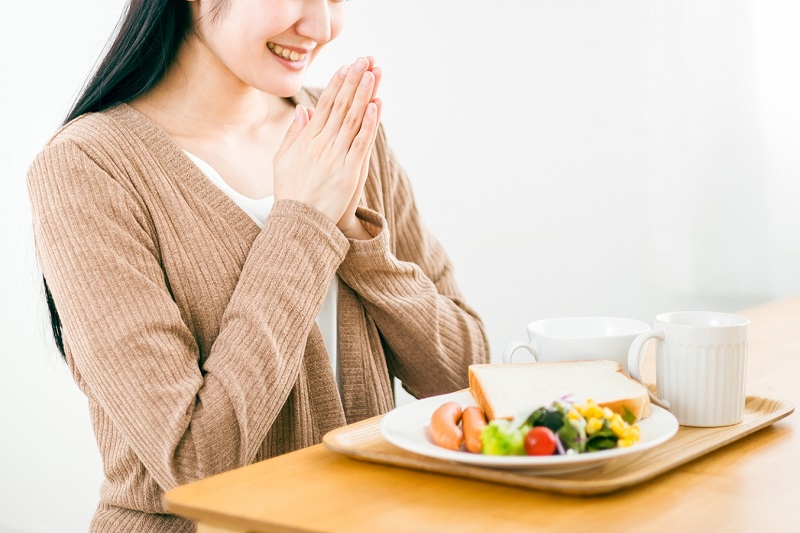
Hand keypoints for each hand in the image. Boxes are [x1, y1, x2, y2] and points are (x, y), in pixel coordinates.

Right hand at [274, 57, 382, 237]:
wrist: (299, 223)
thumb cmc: (291, 192)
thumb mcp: (283, 160)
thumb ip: (293, 134)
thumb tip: (304, 110)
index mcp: (306, 140)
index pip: (324, 105)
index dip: (337, 84)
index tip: (347, 66)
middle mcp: (321, 145)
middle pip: (340, 106)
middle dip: (353, 81)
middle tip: (364, 59)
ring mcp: (336, 158)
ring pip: (352, 120)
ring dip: (364, 95)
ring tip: (372, 73)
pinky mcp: (349, 172)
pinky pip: (361, 143)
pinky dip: (369, 124)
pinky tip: (376, 106)